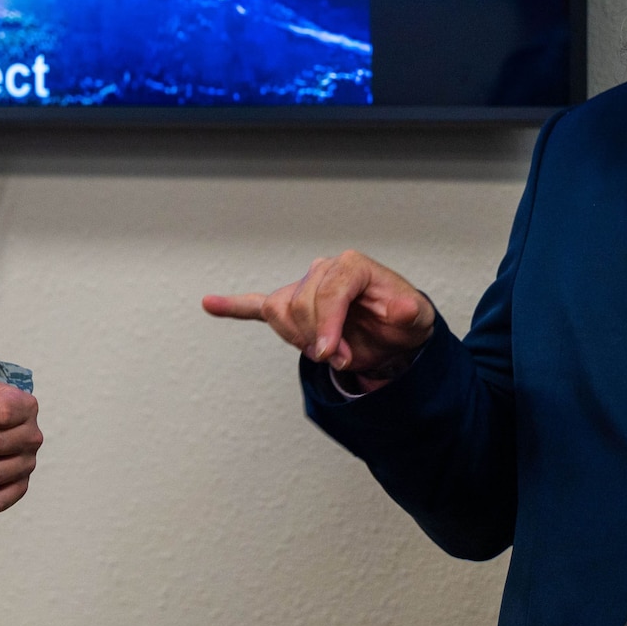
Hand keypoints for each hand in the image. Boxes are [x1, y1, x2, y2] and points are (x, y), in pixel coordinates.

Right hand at [203, 249, 436, 390]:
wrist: (394, 332)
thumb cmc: (402, 322)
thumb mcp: (416, 318)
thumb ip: (407, 313)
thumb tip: (398, 309)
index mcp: (352, 266)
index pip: (328, 290)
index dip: (328, 325)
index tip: (333, 355)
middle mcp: (324, 270)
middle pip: (301, 304)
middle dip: (320, 339)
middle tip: (343, 359)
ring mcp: (304, 287)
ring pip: (281, 312)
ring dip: (301, 339)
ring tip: (328, 351)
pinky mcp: (290, 306)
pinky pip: (256, 305)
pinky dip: (233, 306)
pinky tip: (210, 303)